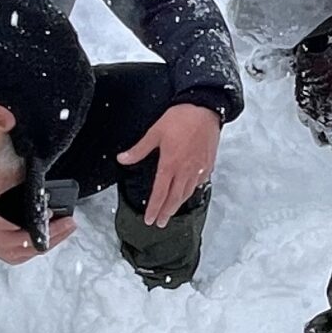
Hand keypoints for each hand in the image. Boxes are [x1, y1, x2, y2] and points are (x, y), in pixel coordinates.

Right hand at [0, 202, 73, 263]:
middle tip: (69, 221)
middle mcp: (0, 242)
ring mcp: (8, 254)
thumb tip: (41, 196)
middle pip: (32, 239)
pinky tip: (59, 235)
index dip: (37, 219)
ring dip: (56, 237)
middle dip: (54, 230)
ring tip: (69, 227)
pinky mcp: (15, 260)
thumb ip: (17, 198)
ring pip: (37, 248)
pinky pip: (36, 252)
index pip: (18, 222)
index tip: (51, 212)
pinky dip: (48, 243)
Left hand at [117, 102, 220, 225]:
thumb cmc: (180, 118)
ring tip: (172, 212)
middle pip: (175, 198)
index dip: (154, 208)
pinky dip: (192, 190)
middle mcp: (185, 170)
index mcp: (170, 164)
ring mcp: (199, 168)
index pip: (160, 193)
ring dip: (178, 204)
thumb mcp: (155, 132)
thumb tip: (123, 159)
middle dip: (166, 213)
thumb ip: (139, 149)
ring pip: (188, 192)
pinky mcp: (208, 163)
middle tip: (160, 223)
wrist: (205, 108)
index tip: (150, 220)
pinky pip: (200, 182)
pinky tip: (189, 191)